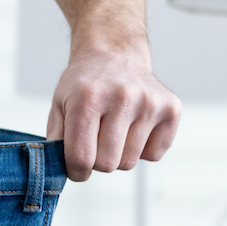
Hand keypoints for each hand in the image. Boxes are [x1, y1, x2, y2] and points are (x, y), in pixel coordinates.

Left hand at [46, 46, 180, 181]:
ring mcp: (149, 102)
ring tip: (113, 130)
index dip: (76, 171)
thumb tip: (60, 171)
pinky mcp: (171, 109)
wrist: (114, 54)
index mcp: (87, 97)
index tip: (76, 168)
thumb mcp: (58, 105)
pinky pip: (154, 155)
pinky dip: (141, 150)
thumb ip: (55, 140)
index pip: (81, 157)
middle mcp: (121, 97)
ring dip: (118, 155)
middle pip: (106, 164)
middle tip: (94, 141)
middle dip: (96, 161)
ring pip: (129, 162)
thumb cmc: (85, 84)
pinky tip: (134, 128)